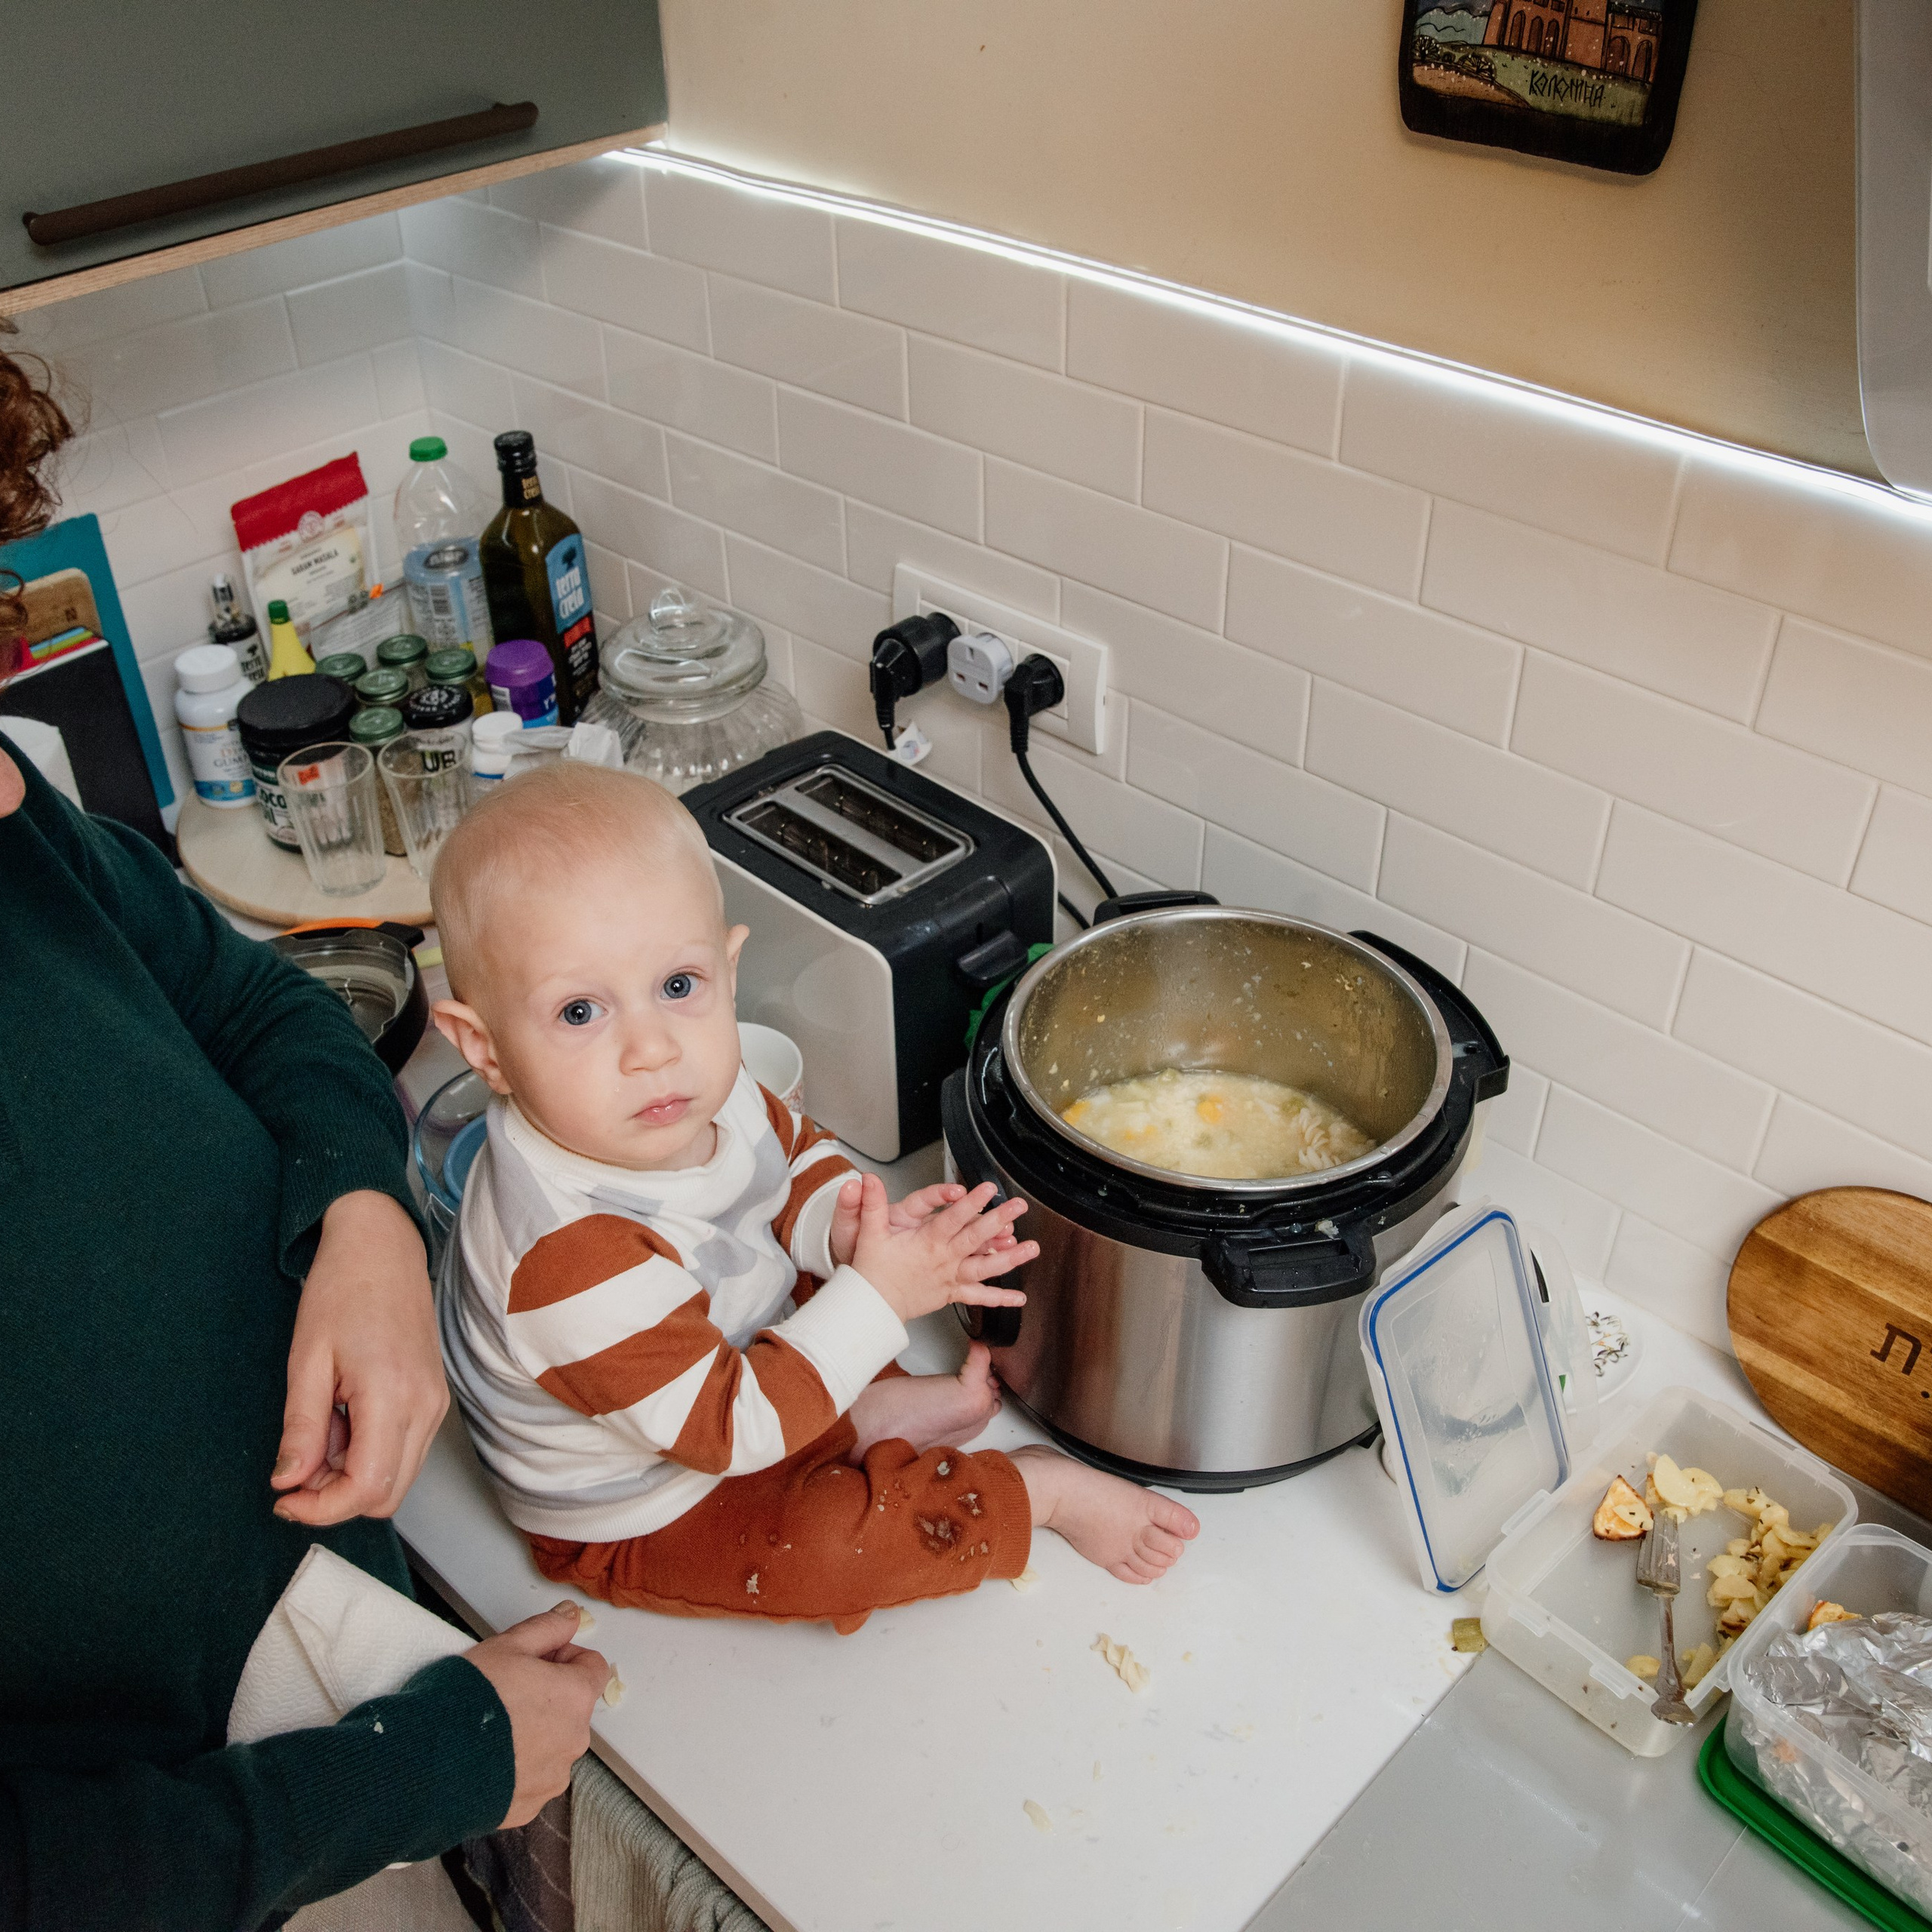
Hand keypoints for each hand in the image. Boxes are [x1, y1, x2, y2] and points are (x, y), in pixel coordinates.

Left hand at [272, 1190, 448, 1525]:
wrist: (382, 1247)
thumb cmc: (341, 1292)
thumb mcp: (306, 1361)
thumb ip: (302, 1428)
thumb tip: (289, 1483)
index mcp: (393, 1396)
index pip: (366, 1488)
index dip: (320, 1509)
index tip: (283, 1498)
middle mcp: (426, 1407)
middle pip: (387, 1495)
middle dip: (335, 1498)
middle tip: (298, 1465)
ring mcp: (436, 1404)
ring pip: (398, 1478)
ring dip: (352, 1476)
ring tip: (321, 1432)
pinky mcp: (434, 1398)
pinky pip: (405, 1451)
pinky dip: (370, 1455)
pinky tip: (345, 1420)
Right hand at [464, 1604, 610, 1827]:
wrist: (429, 1764)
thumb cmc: (469, 1700)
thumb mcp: (507, 1646)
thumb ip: (547, 1628)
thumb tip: (572, 1615)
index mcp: (575, 1698)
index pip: (592, 1667)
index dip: (564, 1657)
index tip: (534, 1660)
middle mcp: (574, 1741)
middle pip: (572, 1707)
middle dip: (548, 1695)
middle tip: (507, 1691)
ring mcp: (552, 1778)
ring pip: (553, 1744)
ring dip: (534, 1733)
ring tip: (492, 1729)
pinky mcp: (529, 1806)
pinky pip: (532, 1778)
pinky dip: (517, 1767)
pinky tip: (486, 1758)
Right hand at [851, 1173, 1035, 1324]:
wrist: (873, 1306)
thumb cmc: (873, 1270)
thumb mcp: (870, 1233)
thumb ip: (872, 1204)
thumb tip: (867, 1180)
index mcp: (927, 1242)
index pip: (953, 1217)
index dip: (972, 1202)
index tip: (989, 1188)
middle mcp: (943, 1260)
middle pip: (976, 1238)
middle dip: (999, 1221)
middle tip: (1018, 1206)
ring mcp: (950, 1278)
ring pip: (985, 1268)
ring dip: (1010, 1258)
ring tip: (1032, 1249)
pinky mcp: (952, 1293)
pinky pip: (978, 1297)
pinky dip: (999, 1298)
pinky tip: (1019, 1298)